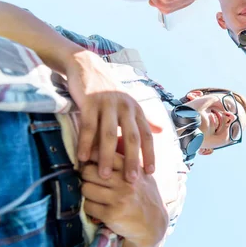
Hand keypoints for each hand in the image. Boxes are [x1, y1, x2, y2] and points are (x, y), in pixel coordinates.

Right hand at [65, 51, 160, 181]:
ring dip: (106, 156)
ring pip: (108, 135)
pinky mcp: (89, 102)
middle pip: (131, 138)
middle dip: (132, 160)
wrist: (87, 65)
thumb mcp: (130, 103)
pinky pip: (87, 126)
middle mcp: (125, 107)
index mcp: (136, 110)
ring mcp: (108, 104)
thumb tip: (162, 131)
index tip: (151, 173)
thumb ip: (145, 118)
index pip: (147, 136)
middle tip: (131, 181)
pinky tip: (82, 158)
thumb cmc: (109, 89)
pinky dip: (85, 143)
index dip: (150, 154)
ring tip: (104, 175)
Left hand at [81, 152, 167, 246]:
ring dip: (87, 193)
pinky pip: (88, 206)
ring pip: (85, 188)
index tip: (89, 160)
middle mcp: (126, 182)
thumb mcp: (143, 177)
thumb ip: (128, 164)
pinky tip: (98, 208)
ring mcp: (119, 198)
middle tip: (90, 181)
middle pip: (89, 171)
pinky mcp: (111, 214)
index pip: (105, 154)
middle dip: (86, 176)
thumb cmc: (145, 198)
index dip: (92, 155)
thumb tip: (103, 149)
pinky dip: (89, 207)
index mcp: (133, 170)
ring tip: (95, 195)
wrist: (154, 225)